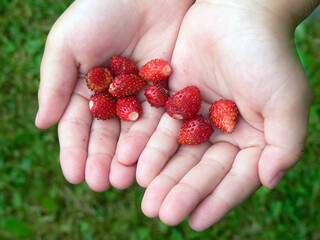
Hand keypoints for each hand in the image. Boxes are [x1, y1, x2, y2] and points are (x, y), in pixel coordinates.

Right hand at [36, 0, 192, 190]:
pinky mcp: (167, 91)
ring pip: (133, 133)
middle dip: (101, 160)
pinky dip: (154, 141)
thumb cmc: (101, 10)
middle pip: (107, 135)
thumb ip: (55, 83)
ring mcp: (142, 96)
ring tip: (123, 180)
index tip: (74, 175)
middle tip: (99, 184)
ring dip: (127, 158)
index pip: (78, 125)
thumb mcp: (68, 43)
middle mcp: (114, 97)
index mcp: (86, 87)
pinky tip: (148, 161)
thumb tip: (41, 124)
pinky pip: (160, 119)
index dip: (75, 150)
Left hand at [138, 0, 310, 230]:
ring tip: (144, 197)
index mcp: (251, 139)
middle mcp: (222, 133)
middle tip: (159, 213)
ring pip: (175, 153)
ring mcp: (195, 118)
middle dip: (180, 191)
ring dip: (160, 175)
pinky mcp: (173, 101)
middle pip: (199, 169)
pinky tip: (133, 163)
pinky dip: (146, 146)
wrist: (237, 12)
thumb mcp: (286, 101)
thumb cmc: (267, 55)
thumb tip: (268, 181)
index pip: (233, 179)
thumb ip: (285, 144)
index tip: (195, 223)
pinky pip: (158, 127)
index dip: (215, 201)